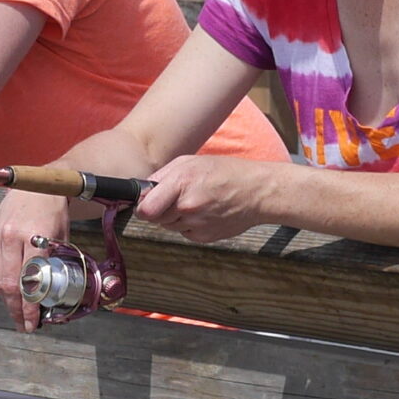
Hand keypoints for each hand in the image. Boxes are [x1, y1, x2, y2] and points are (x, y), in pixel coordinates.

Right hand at [0, 188, 72, 332]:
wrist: (33, 187)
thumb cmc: (53, 211)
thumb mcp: (62, 235)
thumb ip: (57, 262)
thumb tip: (56, 293)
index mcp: (33, 236)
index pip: (30, 280)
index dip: (30, 306)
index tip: (34, 323)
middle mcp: (10, 237)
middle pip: (9, 284)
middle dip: (17, 310)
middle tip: (25, 326)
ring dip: (8, 301)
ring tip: (18, 316)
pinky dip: (2, 285)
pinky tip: (10, 295)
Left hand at [137, 156, 275, 244]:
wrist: (257, 191)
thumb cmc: (224, 172)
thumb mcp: (190, 162)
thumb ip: (162, 176)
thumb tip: (142, 192)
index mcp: (181, 183)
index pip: (145, 210)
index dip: (143, 208)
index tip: (146, 204)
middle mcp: (187, 206)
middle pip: (155, 219)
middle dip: (160, 210)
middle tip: (177, 198)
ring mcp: (196, 224)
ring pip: (169, 226)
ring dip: (176, 217)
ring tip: (196, 202)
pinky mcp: (204, 237)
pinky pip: (185, 233)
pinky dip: (190, 225)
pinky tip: (205, 212)